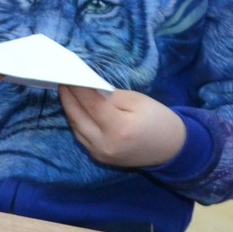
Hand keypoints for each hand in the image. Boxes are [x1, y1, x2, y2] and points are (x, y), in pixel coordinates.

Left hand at [59, 84, 186, 167]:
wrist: (170, 149)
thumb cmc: (158, 120)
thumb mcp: (138, 100)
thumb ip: (110, 95)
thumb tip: (88, 87)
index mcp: (119, 128)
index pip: (90, 104)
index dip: (77, 88)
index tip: (69, 73)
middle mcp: (105, 144)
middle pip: (77, 117)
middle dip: (68, 97)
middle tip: (61, 80)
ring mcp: (100, 154)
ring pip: (76, 128)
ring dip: (69, 109)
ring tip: (66, 92)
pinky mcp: (99, 158)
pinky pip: (81, 137)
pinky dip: (77, 121)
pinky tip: (75, 108)